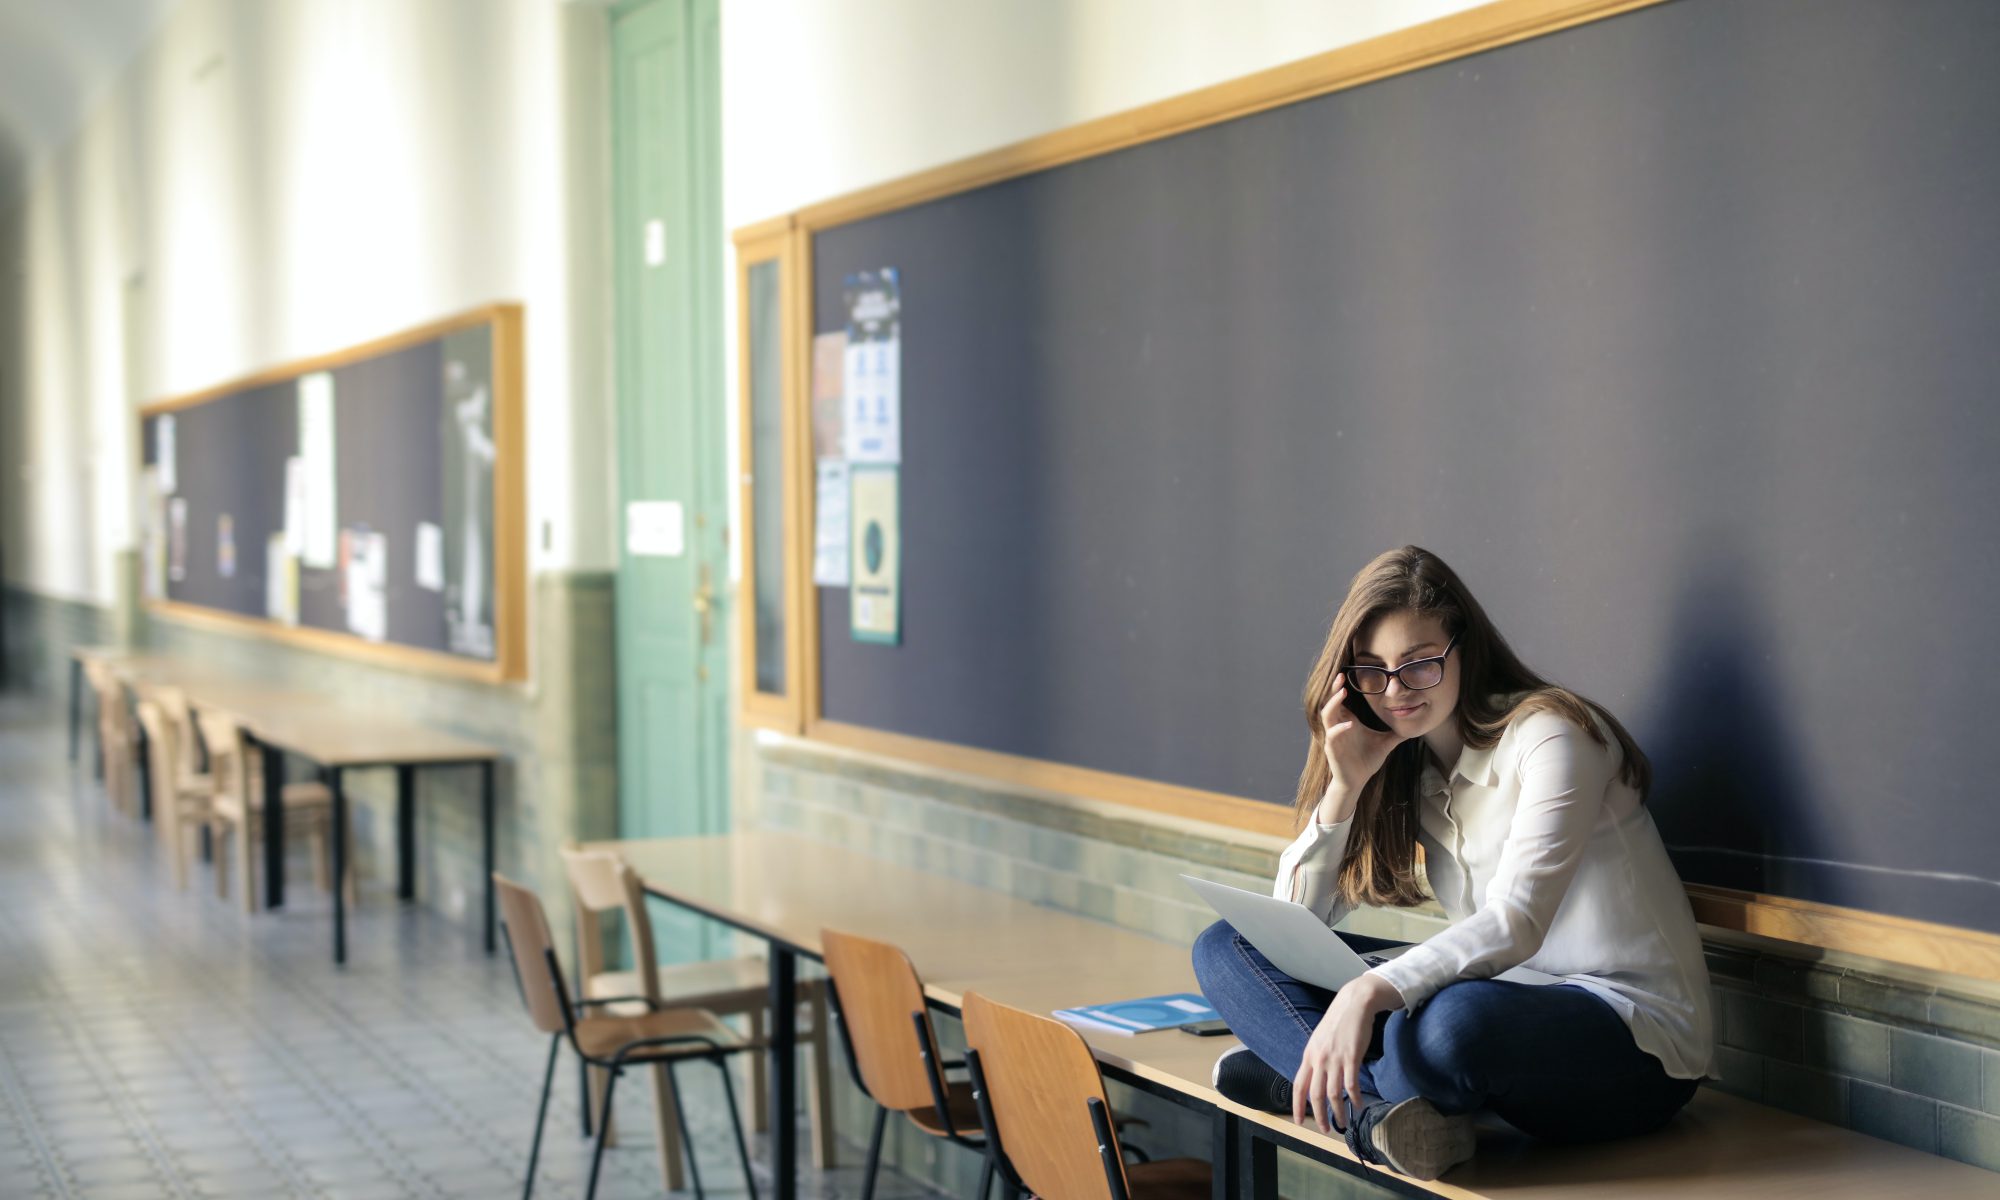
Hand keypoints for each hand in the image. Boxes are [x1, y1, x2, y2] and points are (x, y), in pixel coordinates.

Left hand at [1293, 972, 1399, 1133]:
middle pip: (1315, 1095)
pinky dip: (1354, 1098)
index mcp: (1309, 1055)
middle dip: (1319, 1116)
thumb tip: (1314, 1079)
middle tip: (1325, 1129)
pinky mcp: (1352, 1057)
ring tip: (1342, 1123)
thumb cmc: (1338, 1023)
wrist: (1354, 1004)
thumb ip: (1316, 1059)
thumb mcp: (1319, 1040)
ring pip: (1333, 1094)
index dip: (1297, 1106)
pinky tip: (1358, 1106)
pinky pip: (1351, 1085)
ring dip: (1338, 1112)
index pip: (1299, 1086)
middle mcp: (1319, 1059)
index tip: (1298, 1122)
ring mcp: (1335, 1059)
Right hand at [1316, 674, 1405, 820]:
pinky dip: (1339, 729)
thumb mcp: (1386, 743)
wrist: (1357, 781)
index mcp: (1347, 721)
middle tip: (1341, 676)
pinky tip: (1349, 724)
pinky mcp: (1332, 749)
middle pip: (1330, 702)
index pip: (1340, 700)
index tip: (1348, 674)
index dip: (1341, 687)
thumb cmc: (1367, 761)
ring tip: (1342, 693)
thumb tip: (1414, 726)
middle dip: (1334, 689)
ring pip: (1327, 716)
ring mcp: (1333, 737)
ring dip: (1333, 703)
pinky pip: (1332, 735)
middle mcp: (1338, 726)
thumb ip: (1397, 733)